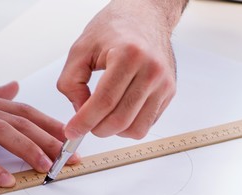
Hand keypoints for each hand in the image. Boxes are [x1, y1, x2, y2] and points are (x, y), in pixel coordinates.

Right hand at [0, 82, 78, 186]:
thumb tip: (16, 87)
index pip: (26, 111)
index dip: (51, 124)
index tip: (70, 137)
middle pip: (21, 122)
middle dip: (48, 139)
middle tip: (68, 156)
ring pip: (1, 132)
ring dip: (27, 149)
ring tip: (45, 166)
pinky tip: (5, 179)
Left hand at [57, 0, 184, 139]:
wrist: (146, 16)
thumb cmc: (115, 27)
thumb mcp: (81, 48)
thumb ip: (71, 82)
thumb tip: (79, 112)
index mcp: (129, 56)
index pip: (104, 101)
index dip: (84, 122)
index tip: (72, 131)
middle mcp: (151, 70)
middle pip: (121, 119)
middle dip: (97, 129)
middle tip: (85, 125)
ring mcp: (164, 83)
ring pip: (136, 128)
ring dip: (114, 131)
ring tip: (103, 119)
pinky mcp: (169, 92)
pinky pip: (147, 123)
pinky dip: (129, 126)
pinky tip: (119, 112)